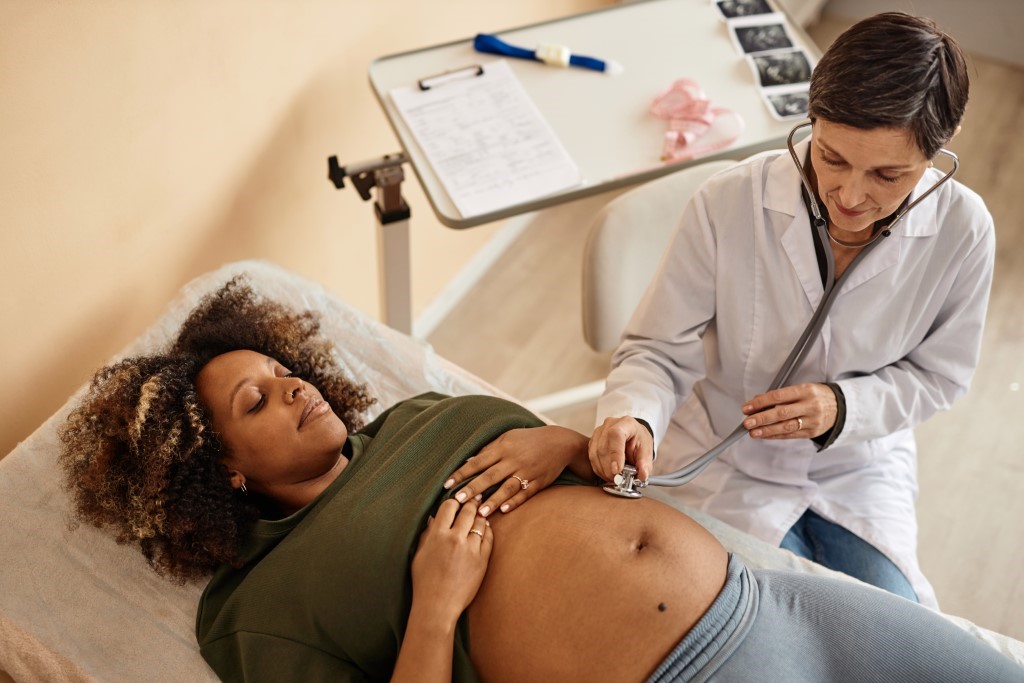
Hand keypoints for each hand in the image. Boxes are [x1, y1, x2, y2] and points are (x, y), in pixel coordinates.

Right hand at [410, 499, 491, 625]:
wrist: (437, 606)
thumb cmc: (423, 581)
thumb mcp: (419, 554)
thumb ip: (427, 534)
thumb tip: (433, 517)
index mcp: (437, 535)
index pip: (449, 506)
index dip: (453, 501)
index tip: (456, 499)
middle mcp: (455, 538)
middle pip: (467, 510)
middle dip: (471, 502)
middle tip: (476, 497)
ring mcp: (471, 549)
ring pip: (480, 522)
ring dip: (480, 515)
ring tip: (481, 510)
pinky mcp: (482, 560)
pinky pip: (489, 538)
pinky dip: (488, 530)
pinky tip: (486, 528)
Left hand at [443, 426, 587, 516]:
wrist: (560, 442)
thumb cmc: (528, 439)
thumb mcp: (507, 438)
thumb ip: (489, 450)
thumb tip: (468, 461)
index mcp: (503, 448)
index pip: (478, 461)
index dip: (462, 472)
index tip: (447, 484)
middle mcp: (513, 460)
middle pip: (490, 476)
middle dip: (473, 488)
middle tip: (458, 500)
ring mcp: (527, 472)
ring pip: (507, 487)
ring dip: (493, 500)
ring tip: (480, 512)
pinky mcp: (539, 482)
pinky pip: (525, 493)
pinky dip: (515, 502)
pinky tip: (504, 510)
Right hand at [588, 416, 654, 482]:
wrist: (632, 435)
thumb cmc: (639, 440)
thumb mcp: (646, 451)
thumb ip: (645, 463)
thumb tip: (642, 475)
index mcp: (626, 423)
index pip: (616, 435)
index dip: (615, 454)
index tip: (617, 470)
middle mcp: (610, 424)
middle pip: (603, 447)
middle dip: (609, 467)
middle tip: (617, 479)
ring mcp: (599, 431)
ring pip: (595, 453)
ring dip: (603, 470)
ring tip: (613, 478)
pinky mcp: (593, 440)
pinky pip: (591, 456)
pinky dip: (598, 468)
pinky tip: (606, 473)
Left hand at [741, 383, 835, 438]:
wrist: (840, 407)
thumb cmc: (816, 396)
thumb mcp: (801, 389)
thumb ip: (780, 395)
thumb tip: (757, 400)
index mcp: (806, 390)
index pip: (779, 396)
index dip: (761, 402)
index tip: (747, 407)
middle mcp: (810, 406)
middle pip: (782, 413)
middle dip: (761, 418)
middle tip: (747, 422)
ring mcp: (812, 420)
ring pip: (786, 427)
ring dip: (766, 430)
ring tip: (752, 432)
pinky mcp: (812, 432)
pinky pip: (791, 435)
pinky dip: (775, 435)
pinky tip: (764, 435)